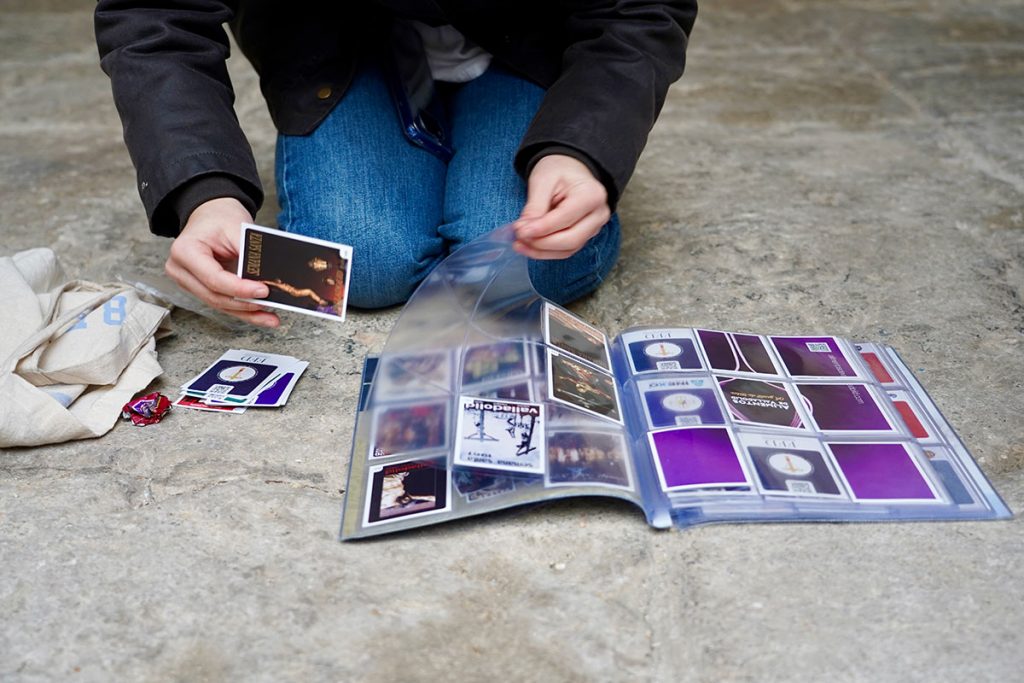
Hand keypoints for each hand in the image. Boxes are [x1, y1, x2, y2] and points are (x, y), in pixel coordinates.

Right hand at [164, 197, 278, 326]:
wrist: (211, 215)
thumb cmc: (220, 218)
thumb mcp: (236, 228)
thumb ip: (249, 254)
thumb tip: (268, 278)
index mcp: (184, 251)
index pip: (214, 278)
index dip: (239, 289)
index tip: (263, 291)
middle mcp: (180, 270)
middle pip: (215, 296)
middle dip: (244, 303)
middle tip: (269, 303)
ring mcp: (188, 282)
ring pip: (219, 304)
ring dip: (246, 312)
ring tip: (270, 317)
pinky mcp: (200, 289)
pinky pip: (222, 304)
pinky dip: (243, 310)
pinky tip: (260, 316)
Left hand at [513, 154, 610, 259]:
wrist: (570, 168)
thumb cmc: (558, 170)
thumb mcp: (542, 181)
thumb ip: (534, 207)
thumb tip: (523, 231)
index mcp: (592, 195)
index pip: (565, 218)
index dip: (541, 228)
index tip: (519, 231)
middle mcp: (598, 214)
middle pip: (571, 239)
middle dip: (541, 243)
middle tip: (519, 238)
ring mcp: (594, 228)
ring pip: (568, 249)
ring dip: (541, 251)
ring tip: (520, 244)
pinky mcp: (585, 236)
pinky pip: (566, 251)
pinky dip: (546, 252)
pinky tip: (529, 247)